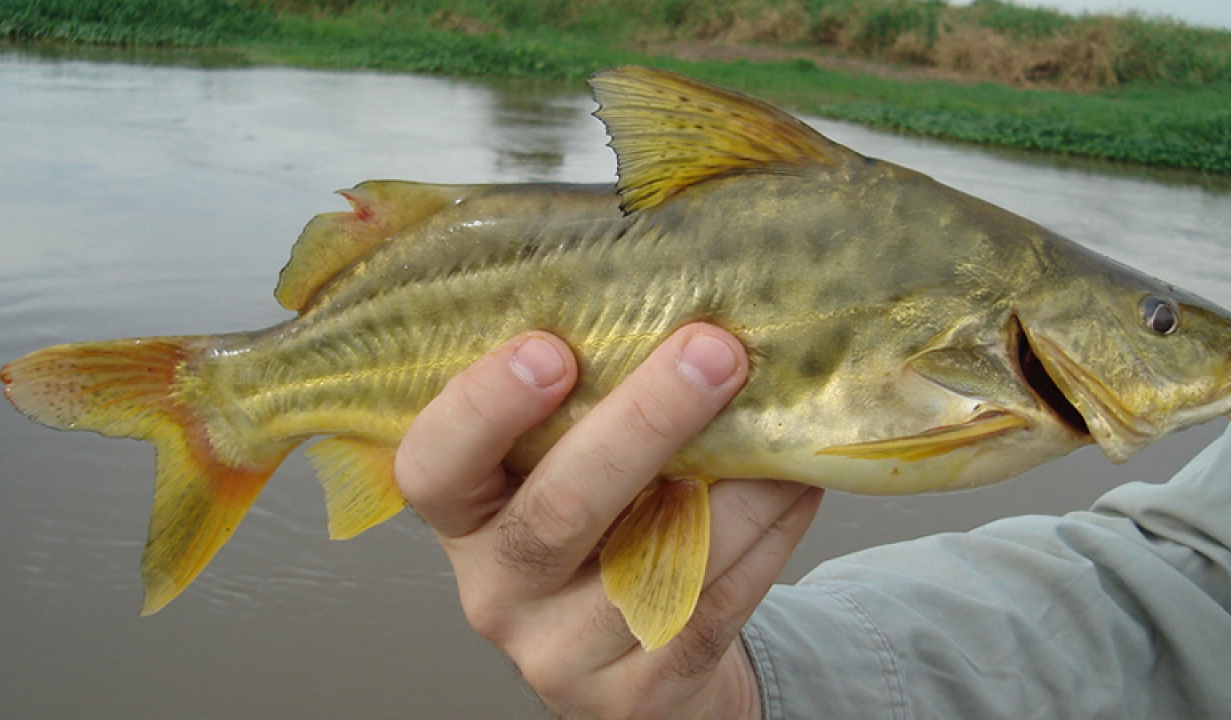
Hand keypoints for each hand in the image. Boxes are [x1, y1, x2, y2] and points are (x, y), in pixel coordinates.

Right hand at [394, 323, 822, 718]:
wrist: (628, 669)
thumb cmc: (597, 536)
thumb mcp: (558, 474)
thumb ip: (583, 412)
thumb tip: (680, 307)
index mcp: (466, 518)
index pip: (433, 466)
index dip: (482, 407)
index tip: (550, 349)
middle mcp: (497, 590)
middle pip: (558, 512)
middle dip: (643, 423)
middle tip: (713, 352)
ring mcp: (564, 653)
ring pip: (656, 565)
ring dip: (735, 485)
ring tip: (783, 418)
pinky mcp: (639, 695)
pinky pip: (711, 606)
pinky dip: (765, 536)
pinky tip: (796, 484)